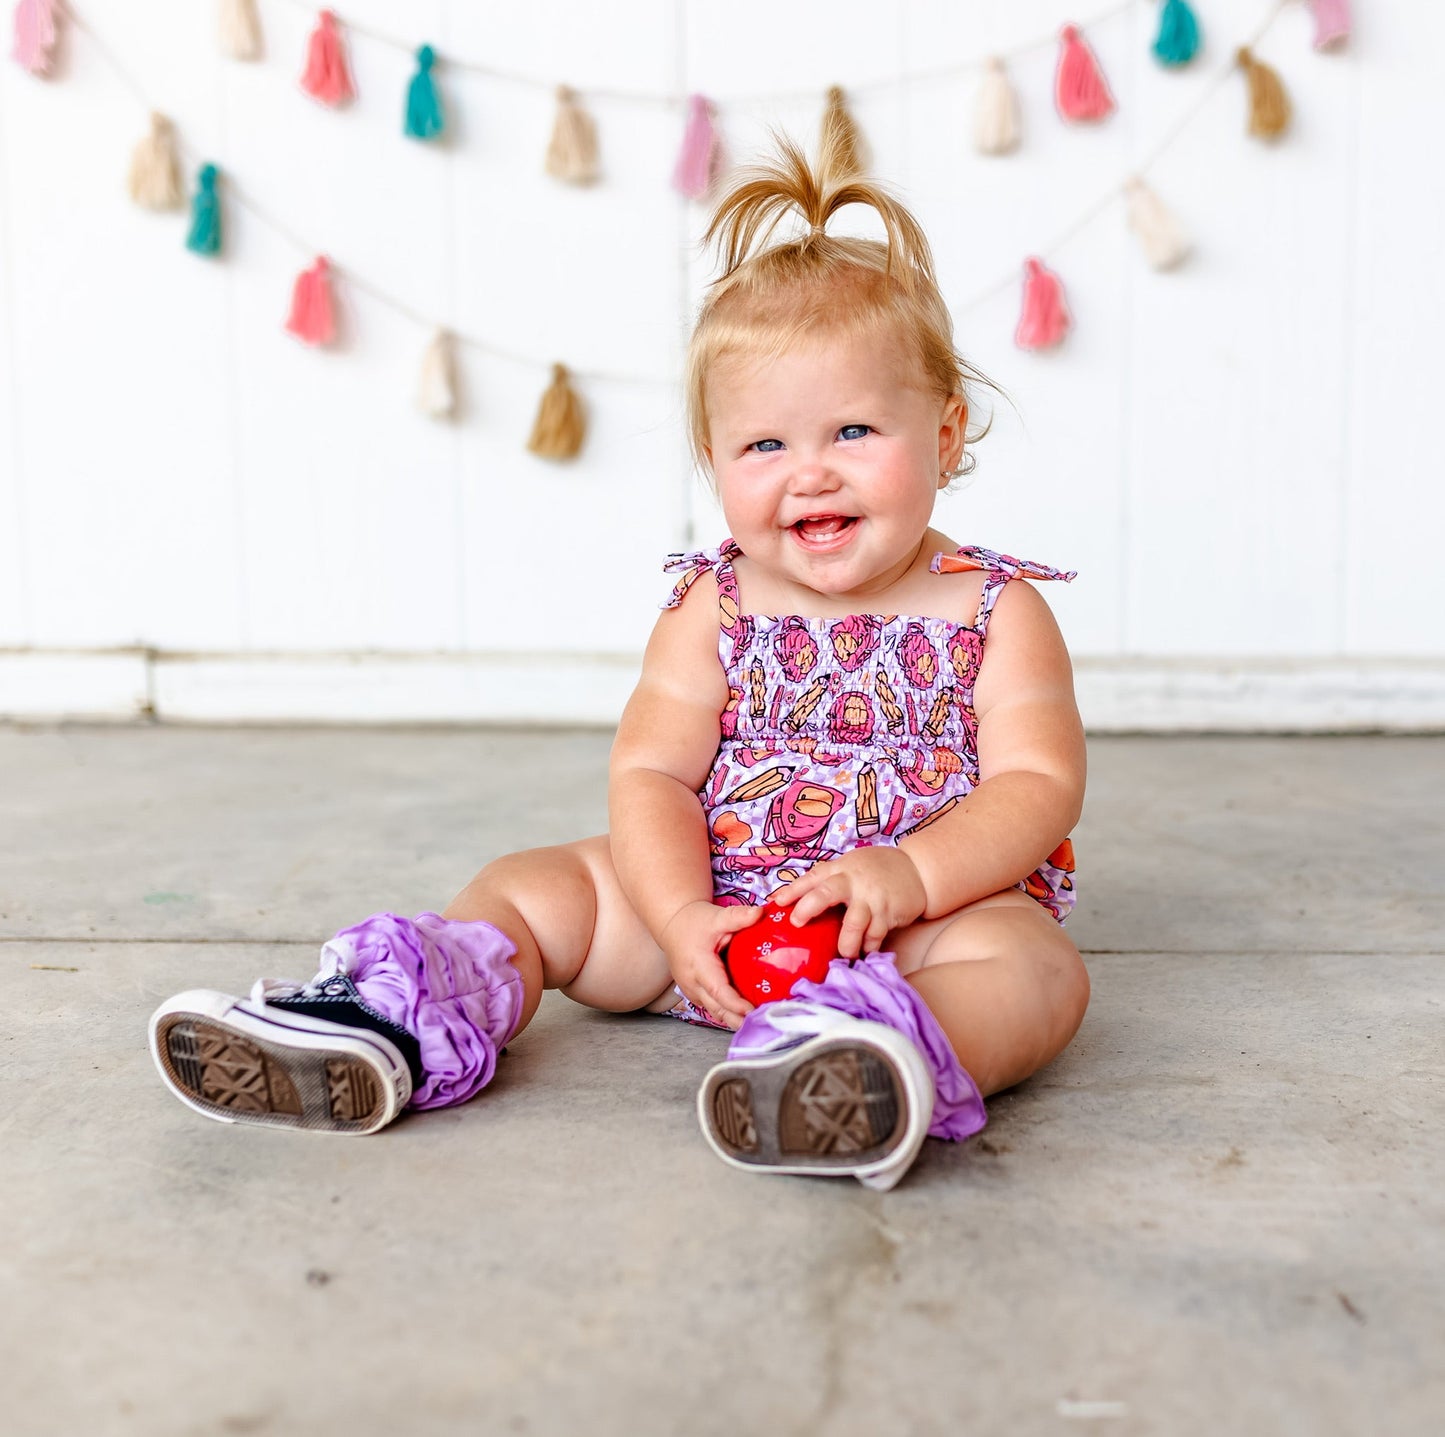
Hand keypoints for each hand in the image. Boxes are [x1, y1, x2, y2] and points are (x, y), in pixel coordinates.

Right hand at [658, 899, 760, 1029]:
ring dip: (734, 1020)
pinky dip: (729, 1013)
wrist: (674, 925)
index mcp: (698, 966)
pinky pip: (713, 1008)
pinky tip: (747, 1016)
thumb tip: (760, 913)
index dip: (735, 1004)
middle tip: (764, 1023)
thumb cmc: (695, 922)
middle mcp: (693, 983)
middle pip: (717, 1009)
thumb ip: (738, 916)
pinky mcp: (696, 994)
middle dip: (738, 1020)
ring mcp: (692, 991)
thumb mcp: (716, 916)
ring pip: (715, 1012)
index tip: (752, 1011)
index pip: (718, 991)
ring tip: (759, 1022)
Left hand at [775, 847, 926, 958]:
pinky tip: (865, 953)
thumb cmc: (875, 870)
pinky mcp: (890, 913)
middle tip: (797, 924)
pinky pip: (875, 936)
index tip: (777, 903)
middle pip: (826, 893)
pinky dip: (868, 947)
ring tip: (843, 955)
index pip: (811, 878)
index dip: (792, 890)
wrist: (917, 869)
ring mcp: (872, 897)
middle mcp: (854, 882)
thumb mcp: (850, 867)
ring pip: (854, 923)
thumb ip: (827, 881)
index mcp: (840, 869)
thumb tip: (791, 902)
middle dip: (808, 908)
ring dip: (846, 943)